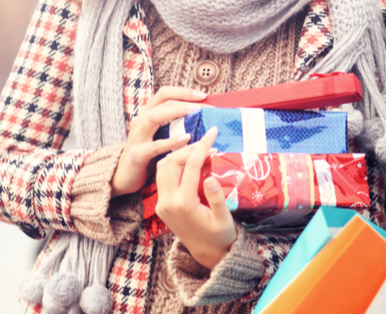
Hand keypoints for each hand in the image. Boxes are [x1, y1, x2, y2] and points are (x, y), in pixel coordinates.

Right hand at [111, 86, 207, 195]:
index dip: (183, 92)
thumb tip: (203, 118)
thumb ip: (175, 125)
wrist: (125, 176)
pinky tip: (186, 138)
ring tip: (195, 112)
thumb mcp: (160, 135)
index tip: (203, 96)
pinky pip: (155, 146)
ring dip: (176, 112)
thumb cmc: (148, 154)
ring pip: (154, 117)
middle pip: (162, 103)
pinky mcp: (138, 154)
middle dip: (185, 101)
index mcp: (147, 114)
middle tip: (203, 106)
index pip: (164, 94)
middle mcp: (140, 121)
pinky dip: (172, 141)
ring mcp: (137, 137)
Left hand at [154, 127, 236, 269]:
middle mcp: (168, 202)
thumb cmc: (220, 235)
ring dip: (179, 154)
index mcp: (184, 204)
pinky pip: (162, 177)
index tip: (213, 132)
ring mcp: (162, 204)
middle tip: (207, 142)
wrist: (206, 253)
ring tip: (198, 150)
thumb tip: (210, 177)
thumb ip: (217, 198)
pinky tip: (189, 163)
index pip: (192, 165)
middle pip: (171, 162)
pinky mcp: (161, 205)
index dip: (203, 146)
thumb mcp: (224, 219)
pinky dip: (173, 164)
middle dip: (189, 147)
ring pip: (163, 167)